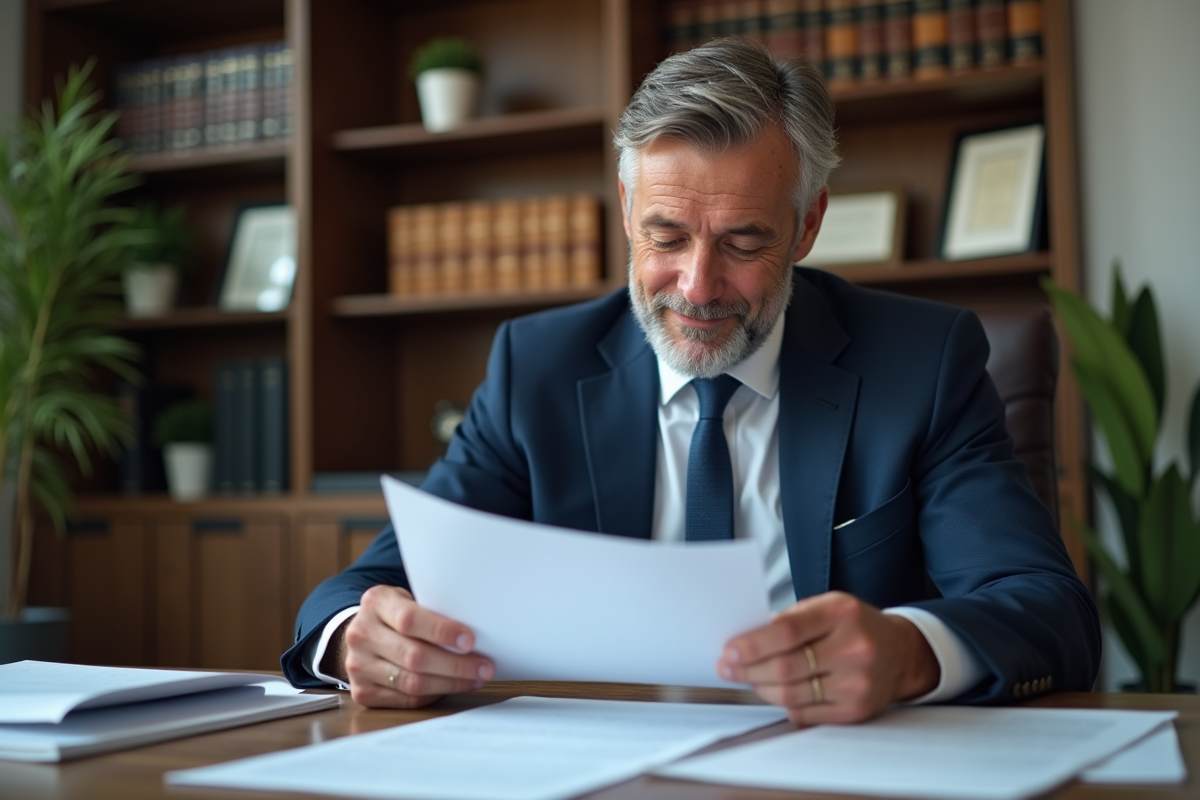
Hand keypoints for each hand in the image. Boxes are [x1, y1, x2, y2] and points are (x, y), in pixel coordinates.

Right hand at [333, 585, 493, 708]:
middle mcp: (361, 634)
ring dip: (450, 683)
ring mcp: (358, 665)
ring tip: (475, 679)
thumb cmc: (396, 615)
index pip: (409, 619)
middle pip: (413, 656)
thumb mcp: (408, 599)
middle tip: (484, 667)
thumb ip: (432, 610)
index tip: (470, 641)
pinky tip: (451, 687)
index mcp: (376, 603)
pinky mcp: (362, 691)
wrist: (363, 633)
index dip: (442, 631)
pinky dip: (434, 695)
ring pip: (412, 682)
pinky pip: (406, 699)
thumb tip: (477, 633)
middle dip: (456, 665)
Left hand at [716, 591, 938, 724]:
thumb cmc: (854, 625)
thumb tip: (745, 641)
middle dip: (748, 670)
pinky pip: (805, 714)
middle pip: (786, 667)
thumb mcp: (827, 606)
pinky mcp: (856, 711)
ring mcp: (857, 683)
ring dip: (761, 688)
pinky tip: (774, 692)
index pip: (787, 632)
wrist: (901, 653)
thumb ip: (790, 619)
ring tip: (748, 678)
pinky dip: (783, 704)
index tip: (729, 650)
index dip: (752, 644)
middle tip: (727, 668)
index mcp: (842, 613)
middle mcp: (854, 648)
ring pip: (791, 694)